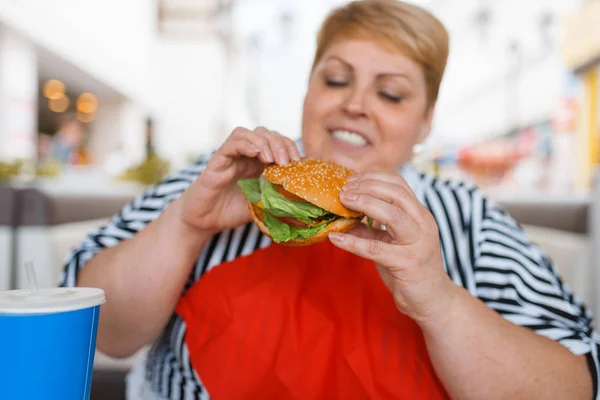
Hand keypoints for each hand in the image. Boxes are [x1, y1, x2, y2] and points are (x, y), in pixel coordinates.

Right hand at [176, 127, 299, 232]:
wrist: (205, 221)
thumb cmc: (231, 212)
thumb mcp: (262, 206)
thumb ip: (279, 201)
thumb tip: (304, 208)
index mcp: (258, 162)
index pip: (278, 142)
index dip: (290, 147)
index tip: (298, 162)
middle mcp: (246, 155)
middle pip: (266, 134)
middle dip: (281, 143)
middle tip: (287, 162)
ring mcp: (232, 155)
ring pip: (249, 133)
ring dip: (265, 142)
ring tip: (272, 159)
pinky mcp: (218, 160)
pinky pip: (232, 143)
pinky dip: (247, 144)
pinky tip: (257, 154)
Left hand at [328, 172, 457, 324]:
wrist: (433, 301)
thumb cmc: (410, 269)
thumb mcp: (391, 242)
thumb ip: (371, 228)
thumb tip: (342, 217)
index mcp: (419, 214)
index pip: (399, 184)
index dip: (373, 178)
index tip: (351, 180)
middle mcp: (423, 224)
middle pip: (396, 193)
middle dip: (367, 187)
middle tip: (343, 190)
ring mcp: (418, 243)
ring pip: (392, 215)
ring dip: (364, 204)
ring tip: (343, 202)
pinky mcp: (408, 264)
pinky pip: (376, 249)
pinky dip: (353, 242)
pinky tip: (336, 239)